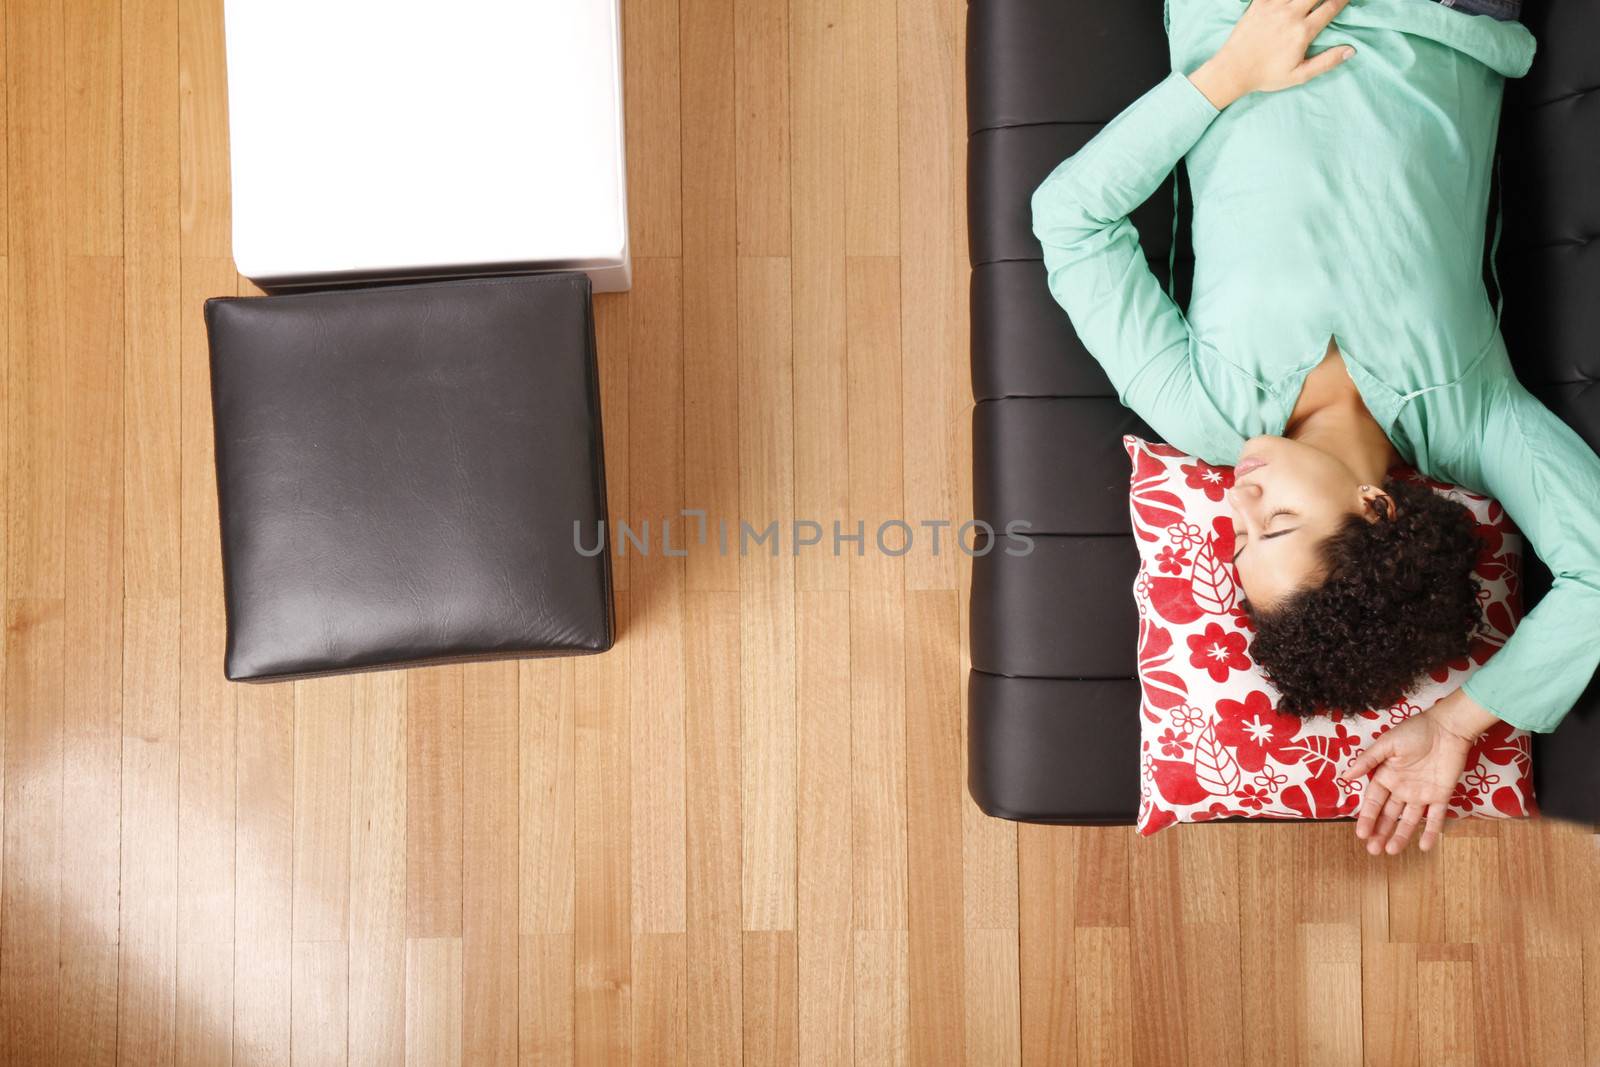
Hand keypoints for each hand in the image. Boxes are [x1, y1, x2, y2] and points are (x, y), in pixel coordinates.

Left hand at [1188, 0, 1355, 108]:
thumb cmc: (1266, 75)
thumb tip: (1351, 50)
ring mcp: (1273, 7)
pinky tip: (1288, 0)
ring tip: (1309, 1)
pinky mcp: (1258, 3)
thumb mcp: (1299, 75)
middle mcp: (1290, 15)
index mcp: (1302, 32)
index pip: (1331, 7)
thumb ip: (1326, 62)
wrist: (1232, 70)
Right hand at [1346, 688, 1499, 854]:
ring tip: (1391, 851)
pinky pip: (1436, 817)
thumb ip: (1367, 761)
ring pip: (1409, 820)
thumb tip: (1346, 776)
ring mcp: (1422, 794)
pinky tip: (1425, 847)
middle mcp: (1402, 788)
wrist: (1447, 728)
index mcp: (1386, 776)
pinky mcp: (1442, 795)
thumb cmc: (1415, 731)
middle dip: (1380, 832)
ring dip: (1400, 835)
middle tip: (1373, 850)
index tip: (1360, 834)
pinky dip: (1431, 832)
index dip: (1367, 818)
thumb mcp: (1387, 744)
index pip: (1374, 802)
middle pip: (1389, 815)